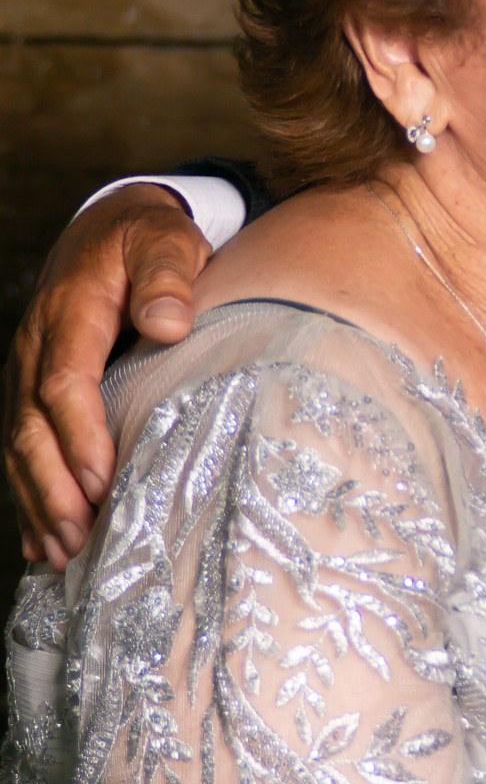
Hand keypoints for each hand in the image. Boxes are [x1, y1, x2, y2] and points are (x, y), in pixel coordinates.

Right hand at [3, 185, 208, 568]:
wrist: (112, 227)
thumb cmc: (146, 239)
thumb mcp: (166, 240)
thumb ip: (168, 275)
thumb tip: (169, 322)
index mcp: (70, 313)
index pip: (65, 382)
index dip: (79, 434)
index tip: (100, 480)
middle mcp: (37, 347)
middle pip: (31, 426)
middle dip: (51, 487)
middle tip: (79, 540)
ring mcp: (29, 370)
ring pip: (19, 445)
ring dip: (37, 503)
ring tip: (62, 556)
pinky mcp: (35, 389)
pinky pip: (21, 447)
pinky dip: (29, 497)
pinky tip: (39, 543)